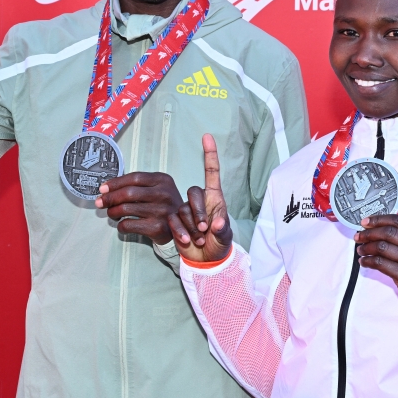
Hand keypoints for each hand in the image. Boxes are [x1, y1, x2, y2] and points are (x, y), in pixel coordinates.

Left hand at [95, 172, 183, 245]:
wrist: (182, 226)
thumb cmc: (164, 205)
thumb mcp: (158, 188)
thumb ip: (138, 185)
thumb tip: (108, 188)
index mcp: (163, 180)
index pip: (134, 178)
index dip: (115, 183)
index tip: (103, 188)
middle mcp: (164, 194)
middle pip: (128, 193)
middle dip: (110, 198)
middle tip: (100, 202)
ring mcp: (161, 212)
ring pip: (126, 209)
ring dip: (112, 211)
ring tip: (111, 213)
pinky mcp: (157, 228)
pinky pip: (129, 225)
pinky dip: (120, 225)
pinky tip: (122, 224)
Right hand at [170, 134, 232, 262]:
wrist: (206, 261)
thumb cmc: (219, 244)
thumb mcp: (225, 237)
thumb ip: (222, 230)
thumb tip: (217, 223)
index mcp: (215, 198)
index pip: (212, 173)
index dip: (210, 155)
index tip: (207, 136)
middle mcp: (200, 201)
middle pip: (194, 192)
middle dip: (199, 210)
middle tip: (205, 228)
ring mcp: (187, 211)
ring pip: (182, 208)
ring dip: (191, 225)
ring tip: (200, 239)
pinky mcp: (176, 221)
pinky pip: (173, 220)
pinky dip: (180, 231)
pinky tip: (187, 241)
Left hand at [355, 215, 397, 318]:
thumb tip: (374, 227)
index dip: (379, 219)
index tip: (365, 221)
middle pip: (389, 232)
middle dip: (369, 233)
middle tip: (358, 236)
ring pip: (382, 247)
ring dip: (367, 247)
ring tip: (361, 250)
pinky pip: (380, 263)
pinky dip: (368, 261)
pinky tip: (364, 261)